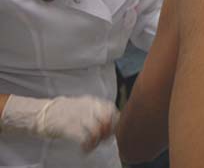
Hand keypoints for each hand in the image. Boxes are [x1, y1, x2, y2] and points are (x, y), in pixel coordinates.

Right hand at [0, 95, 118, 150]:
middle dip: (108, 132)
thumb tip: (111, 122)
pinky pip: (84, 138)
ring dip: (97, 141)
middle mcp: (87, 107)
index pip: (111, 108)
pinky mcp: (69, 127)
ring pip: (97, 129)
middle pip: (106, 119)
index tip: (111, 130)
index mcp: (92, 101)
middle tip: (103, 140)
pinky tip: (85, 149)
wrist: (43, 113)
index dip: (114, 121)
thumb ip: (97, 111)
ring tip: (92, 146)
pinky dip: (88, 146)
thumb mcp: (84, 106)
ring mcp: (78, 116)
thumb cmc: (65, 112)